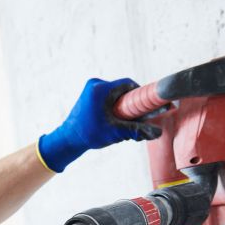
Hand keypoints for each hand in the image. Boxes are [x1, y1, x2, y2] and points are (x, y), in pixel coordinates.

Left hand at [37, 78, 161, 171]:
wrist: (68, 139)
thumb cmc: (88, 135)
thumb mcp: (115, 132)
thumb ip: (137, 130)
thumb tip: (157, 132)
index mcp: (100, 89)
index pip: (128, 84)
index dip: (141, 95)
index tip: (147, 106)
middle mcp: (95, 84)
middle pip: (123, 89)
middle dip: (132, 104)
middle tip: (138, 118)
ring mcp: (91, 89)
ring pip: (116, 94)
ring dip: (124, 106)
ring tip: (125, 122)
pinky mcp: (90, 94)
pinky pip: (109, 96)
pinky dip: (116, 106)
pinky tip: (117, 120)